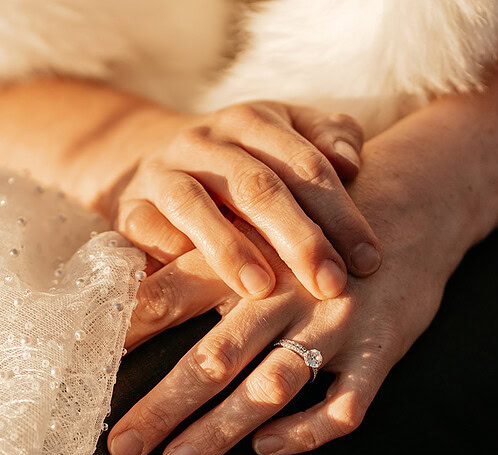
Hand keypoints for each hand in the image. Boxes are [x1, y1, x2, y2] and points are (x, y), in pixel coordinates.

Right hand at [106, 101, 382, 301]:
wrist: (147, 154)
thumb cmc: (242, 159)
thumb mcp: (287, 136)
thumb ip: (328, 141)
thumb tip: (351, 163)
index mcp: (255, 121)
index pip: (307, 165)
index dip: (341, 213)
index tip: (370, 260)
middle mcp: (207, 141)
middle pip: (257, 186)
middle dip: (298, 238)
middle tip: (330, 284)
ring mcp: (163, 172)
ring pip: (195, 206)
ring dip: (229, 249)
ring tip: (262, 289)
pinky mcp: (128, 206)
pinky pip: (146, 228)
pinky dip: (169, 253)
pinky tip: (196, 286)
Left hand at [107, 148, 461, 454]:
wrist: (418, 198)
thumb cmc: (318, 223)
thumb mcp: (260, 226)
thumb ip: (203, 261)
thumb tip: (132, 296)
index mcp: (248, 258)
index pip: (173, 297)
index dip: (128, 334)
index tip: (84, 374)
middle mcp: (287, 292)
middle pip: (214, 355)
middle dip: (163, 405)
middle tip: (121, 448)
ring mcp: (336, 323)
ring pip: (273, 386)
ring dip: (222, 429)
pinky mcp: (382, 348)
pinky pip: (345, 404)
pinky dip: (305, 431)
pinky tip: (267, 447)